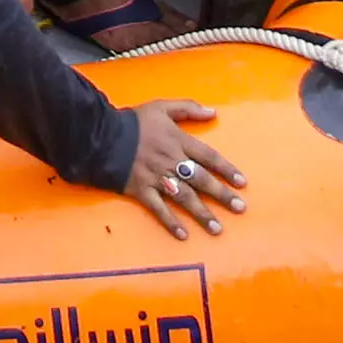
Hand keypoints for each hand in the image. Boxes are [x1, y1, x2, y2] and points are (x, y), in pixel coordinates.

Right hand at [121, 102, 246, 238]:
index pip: (208, 157)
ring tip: (218, 228)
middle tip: (240, 209)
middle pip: (201, 180)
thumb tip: (213, 112)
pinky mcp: (141, 190)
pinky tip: (183, 235)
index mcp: (178, 141)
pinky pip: (158, 209)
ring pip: (184, 198)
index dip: (226, 169)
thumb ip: (188, 108)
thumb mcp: (161, 107)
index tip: (242, 183)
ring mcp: (157, 178)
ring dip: (202, 213)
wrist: (101, 135)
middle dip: (222, 195)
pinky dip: (170, 222)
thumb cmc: (133, 121)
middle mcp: (171, 161)